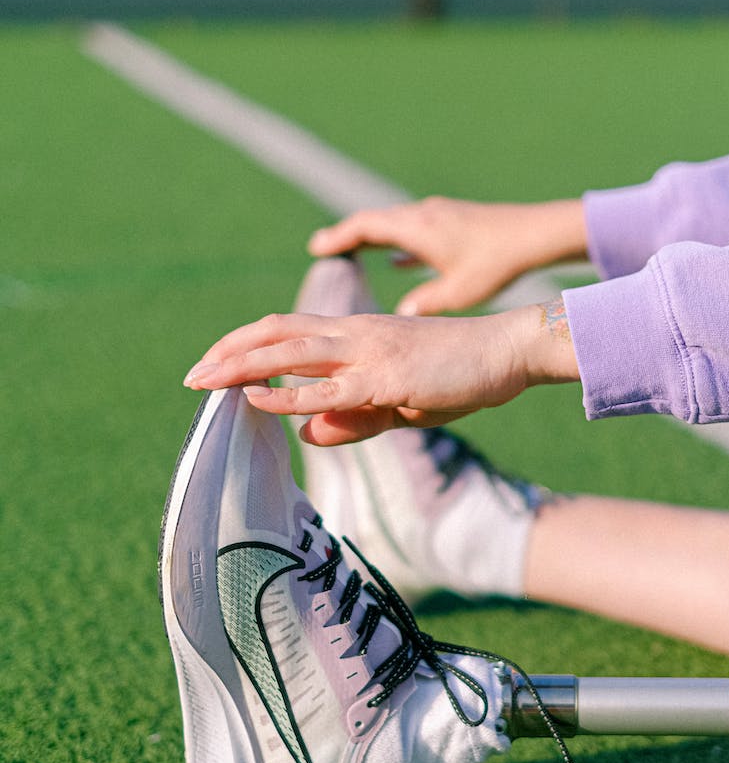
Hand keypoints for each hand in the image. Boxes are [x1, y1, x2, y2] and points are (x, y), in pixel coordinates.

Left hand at [184, 299, 579, 445]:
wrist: (505, 352)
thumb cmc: (458, 376)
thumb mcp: (398, 404)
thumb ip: (353, 417)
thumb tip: (304, 433)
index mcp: (356, 333)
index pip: (287, 330)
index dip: (246, 344)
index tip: (213, 365)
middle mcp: (354, 333)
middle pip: (274, 332)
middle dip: (227, 353)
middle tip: (190, 375)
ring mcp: (367, 351)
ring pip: (289, 351)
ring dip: (240, 365)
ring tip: (202, 379)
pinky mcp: (384, 376)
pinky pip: (325, 387)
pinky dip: (285, 392)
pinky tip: (254, 399)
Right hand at [307, 196, 587, 315]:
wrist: (537, 234)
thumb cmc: (496, 263)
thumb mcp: (457, 292)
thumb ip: (423, 304)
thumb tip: (401, 316)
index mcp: (417, 228)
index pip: (364, 227)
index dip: (338, 238)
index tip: (317, 249)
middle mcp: (423, 216)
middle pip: (374, 222)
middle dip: (347, 236)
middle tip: (323, 248)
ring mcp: (439, 217)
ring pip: (396, 226)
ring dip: (373, 238)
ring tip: (352, 253)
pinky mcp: (455, 224)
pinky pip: (418, 232)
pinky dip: (401, 245)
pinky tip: (399, 261)